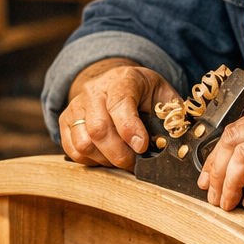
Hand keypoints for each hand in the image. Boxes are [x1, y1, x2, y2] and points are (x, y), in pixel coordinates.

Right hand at [59, 61, 179, 169]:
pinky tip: (105, 157)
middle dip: (120, 154)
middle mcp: (94, 90)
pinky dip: (90, 160)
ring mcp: (76, 105)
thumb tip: (178, 140)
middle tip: (134, 163)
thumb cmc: (144, 93)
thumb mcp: (163, 96)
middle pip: (99, 129)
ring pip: (84, 143)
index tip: (142, 147)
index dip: (130, 129)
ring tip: (120, 159)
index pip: (120, 105)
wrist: (116, 82)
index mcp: (122, 80)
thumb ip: (171, 116)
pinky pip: (72, 149)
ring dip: (105, 160)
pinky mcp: (65, 120)